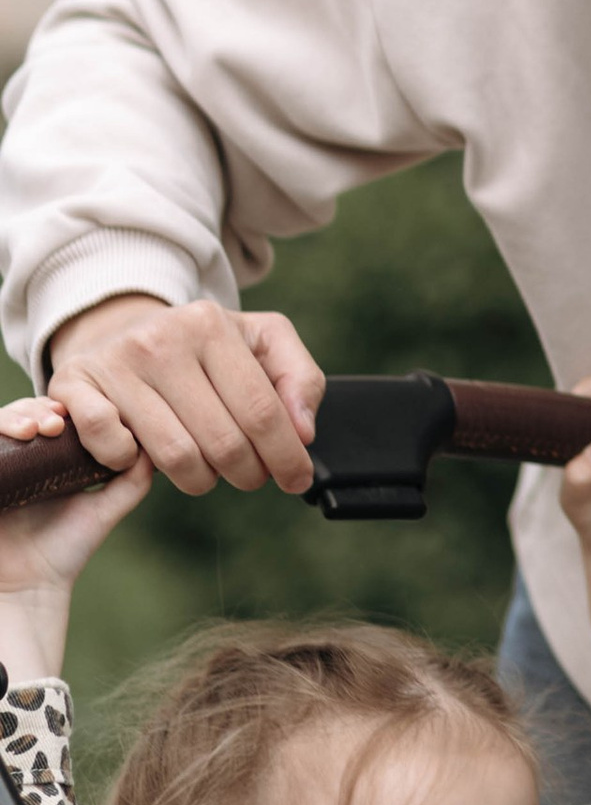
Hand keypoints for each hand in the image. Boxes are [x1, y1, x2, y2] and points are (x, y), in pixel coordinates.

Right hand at [0, 398, 154, 679]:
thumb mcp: (104, 510)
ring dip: (18, 416)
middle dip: (40, 408)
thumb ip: (130, 481)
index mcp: (49, 459)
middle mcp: (20, 458)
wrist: (27, 589)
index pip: (54, 414)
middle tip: (57, 422)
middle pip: (25, 412)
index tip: (82, 415)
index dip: (68, 406)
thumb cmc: (64, 551)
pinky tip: (17, 437)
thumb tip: (155, 445)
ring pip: (0, 422)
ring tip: (38, 429)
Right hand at [45, 293, 320, 497]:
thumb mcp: (260, 342)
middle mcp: (160, 339)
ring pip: (176, 456)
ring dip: (200, 480)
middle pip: (223, 441)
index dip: (286, 455)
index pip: (262, 411)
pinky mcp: (72, 386)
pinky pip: (112, 448)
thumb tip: (303, 432)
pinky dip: (132, 466)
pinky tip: (144, 456)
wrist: (121, 329)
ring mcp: (114, 363)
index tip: (297, 480)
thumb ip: (299, 378)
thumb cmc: (203, 349)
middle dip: (248, 473)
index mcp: (210, 324)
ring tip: (207, 469)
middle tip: (250, 475)